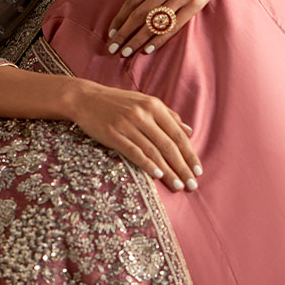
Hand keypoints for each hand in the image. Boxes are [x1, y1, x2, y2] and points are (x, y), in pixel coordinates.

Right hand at [68, 79, 201, 192]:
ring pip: (154, 152)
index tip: (198, 170)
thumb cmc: (117, 102)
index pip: (178, 134)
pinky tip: (157, 175)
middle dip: (182, 167)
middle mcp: (143, 114)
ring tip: (178, 185)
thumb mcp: (145, 103)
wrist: (85, 99)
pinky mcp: (113, 134)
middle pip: (168, 145)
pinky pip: (134, 152)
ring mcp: (128, 125)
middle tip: (192, 185)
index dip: (190, 154)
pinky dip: (147, 164)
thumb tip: (189, 131)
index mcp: (154, 106)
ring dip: (168, 171)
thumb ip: (168, 116)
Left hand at [106, 0, 239, 56]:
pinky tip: (148, 48)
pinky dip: (159, 39)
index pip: (131, 2)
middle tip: (111, 48)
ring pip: (154, 23)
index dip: (119, 19)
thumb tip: (133, 10)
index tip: (111, 33)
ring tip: (126, 52)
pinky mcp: (196, 3)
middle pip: (139, 15)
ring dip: (137, 40)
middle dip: (123, 34)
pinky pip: (174, 26)